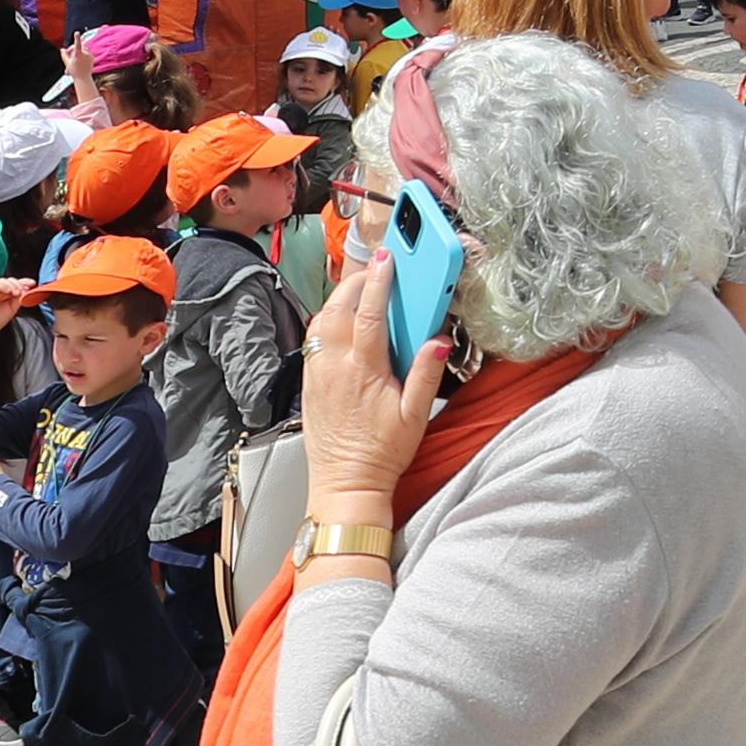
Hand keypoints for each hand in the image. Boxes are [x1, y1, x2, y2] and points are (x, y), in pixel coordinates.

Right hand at [0, 277, 40, 337]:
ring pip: (2, 281)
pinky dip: (1, 286)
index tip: (33, 283)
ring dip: (12, 285)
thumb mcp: (13, 308)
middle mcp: (0, 291)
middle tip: (23, 291)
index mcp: (7, 293)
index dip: (24, 282)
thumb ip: (19, 298)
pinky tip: (8, 291)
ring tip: (16, 293)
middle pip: (10, 280)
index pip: (16, 284)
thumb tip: (27, 290)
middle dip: (19, 284)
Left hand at [301, 254, 448, 517]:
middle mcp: (335, 367)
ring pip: (322, 320)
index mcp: (363, 371)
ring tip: (360, 290)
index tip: (387, 260)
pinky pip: (314, 338)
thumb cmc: (380, 454)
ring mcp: (318, 373)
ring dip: (340, 298)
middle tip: (377, 269)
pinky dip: (327, 319)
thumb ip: (426, 376)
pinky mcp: (309, 382)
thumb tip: (437, 343)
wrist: (345, 484)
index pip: (369, 314)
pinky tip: (341, 321)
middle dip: (357, 281)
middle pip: (339, 307)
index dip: (379, 282)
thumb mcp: (415, 417)